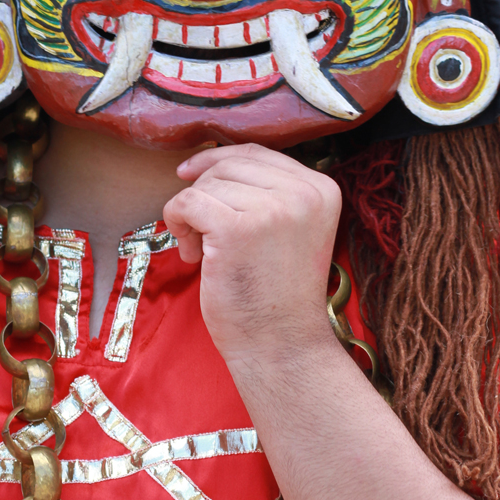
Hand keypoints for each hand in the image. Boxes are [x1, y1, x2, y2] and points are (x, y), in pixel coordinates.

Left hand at [163, 144, 341, 370]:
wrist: (281, 345)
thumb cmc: (275, 294)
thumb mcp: (286, 229)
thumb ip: (264, 193)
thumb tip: (205, 160)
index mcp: (322, 189)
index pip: (256, 153)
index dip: (217, 161)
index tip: (190, 176)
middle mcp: (303, 193)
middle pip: (228, 165)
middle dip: (204, 195)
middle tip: (201, 235)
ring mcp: (272, 209)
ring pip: (205, 185)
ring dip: (190, 216)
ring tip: (202, 253)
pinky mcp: (238, 228)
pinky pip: (187, 202)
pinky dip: (177, 223)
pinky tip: (191, 254)